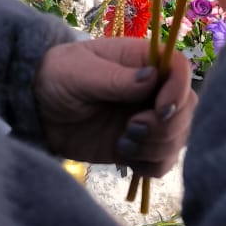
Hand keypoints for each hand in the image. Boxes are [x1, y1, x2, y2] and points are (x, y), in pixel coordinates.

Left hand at [33, 36, 194, 174]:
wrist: (37, 110)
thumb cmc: (56, 77)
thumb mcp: (78, 72)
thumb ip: (113, 78)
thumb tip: (151, 77)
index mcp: (142, 60)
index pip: (180, 69)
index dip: (178, 90)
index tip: (158, 109)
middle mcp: (152, 89)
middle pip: (187, 107)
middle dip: (167, 125)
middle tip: (131, 128)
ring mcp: (148, 118)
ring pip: (180, 136)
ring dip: (158, 147)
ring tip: (123, 142)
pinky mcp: (139, 146)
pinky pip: (164, 161)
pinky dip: (151, 165)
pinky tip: (125, 157)